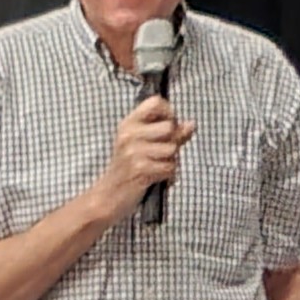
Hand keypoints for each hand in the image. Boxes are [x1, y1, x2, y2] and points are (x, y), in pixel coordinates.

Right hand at [97, 99, 192, 222]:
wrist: (108, 197)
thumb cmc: (128, 170)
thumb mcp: (142, 145)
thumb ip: (168, 134)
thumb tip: (191, 124)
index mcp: (128, 123)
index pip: (156, 102)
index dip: (169, 113)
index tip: (169, 126)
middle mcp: (129, 134)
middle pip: (169, 127)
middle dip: (173, 142)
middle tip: (163, 154)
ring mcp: (133, 152)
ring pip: (172, 149)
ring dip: (171, 162)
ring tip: (158, 167)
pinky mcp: (140, 169)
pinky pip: (170, 168)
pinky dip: (168, 176)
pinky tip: (158, 178)